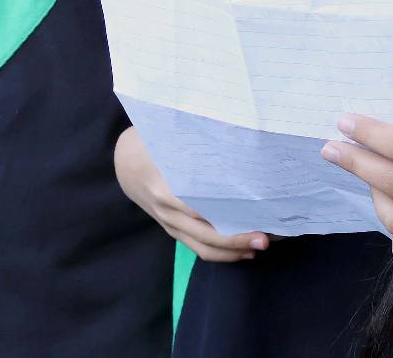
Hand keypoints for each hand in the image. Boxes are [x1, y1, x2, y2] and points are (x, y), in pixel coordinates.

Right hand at [115, 126, 268, 262]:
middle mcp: (168, 211)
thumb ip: (196, 146)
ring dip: (232, 251)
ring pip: (203, 247)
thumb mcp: (169, 139)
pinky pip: (197, 248)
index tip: (255, 213)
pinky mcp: (173, 231)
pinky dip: (221, 253)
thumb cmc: (153, 145)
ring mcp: (170, 224)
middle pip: (205, 234)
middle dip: (236, 240)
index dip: (228, 215)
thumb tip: (235, 142)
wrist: (126, 164)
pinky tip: (242, 250)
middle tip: (267, 238)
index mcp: (166, 187)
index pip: (200, 209)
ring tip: (259, 246)